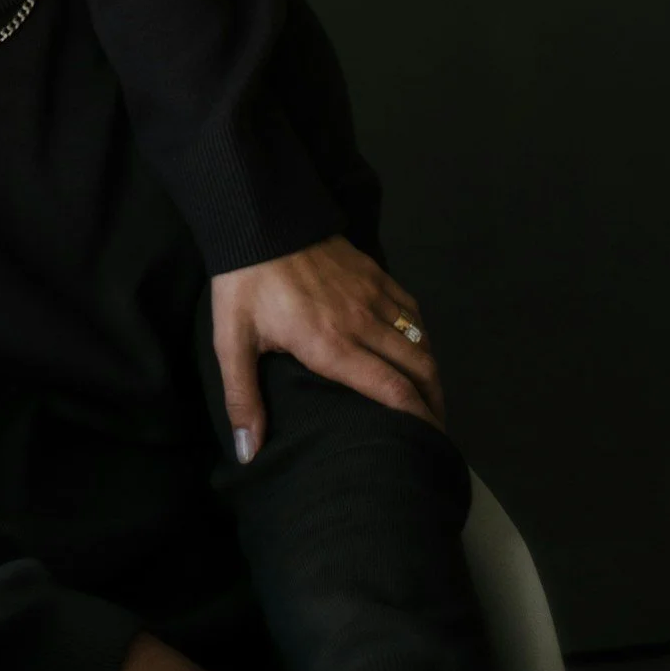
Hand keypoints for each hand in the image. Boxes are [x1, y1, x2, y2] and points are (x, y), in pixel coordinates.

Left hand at [211, 235, 442, 461]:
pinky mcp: (373, 272)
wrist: (257, 217)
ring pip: (420, 338)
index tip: (429, 443)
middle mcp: (362, 323)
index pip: (393, 390)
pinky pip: (411, 308)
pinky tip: (416, 347)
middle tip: (436, 429)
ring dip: (432, 370)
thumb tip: (249, 454)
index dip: (419, 419)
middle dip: (435, 403)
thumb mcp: (233, 341)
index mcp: (332, 345)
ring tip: (431, 396)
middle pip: (419, 368)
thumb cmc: (244, 283)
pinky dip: (421, 333)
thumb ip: (243, 398)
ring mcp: (372, 294)